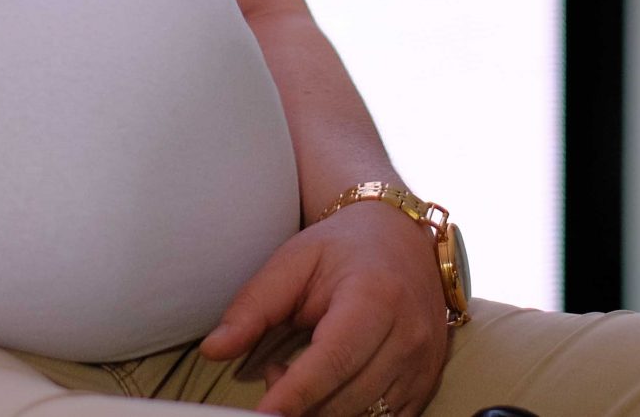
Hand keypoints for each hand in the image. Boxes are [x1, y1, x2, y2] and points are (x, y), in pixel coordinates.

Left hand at [197, 199, 452, 416]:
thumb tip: (213, 349)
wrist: (400, 240)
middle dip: (300, 403)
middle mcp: (409, 335)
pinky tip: (328, 386)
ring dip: (321, 410)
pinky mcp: (425, 385)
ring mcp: (422, 365)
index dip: (296, 393)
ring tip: (298, 372)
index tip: (264, 414)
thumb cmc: (341, 250)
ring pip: (366, 416)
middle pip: (348, 397)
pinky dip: (347, 414)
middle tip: (271, 370)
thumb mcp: (292, 262)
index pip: (334, 359)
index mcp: (376, 297)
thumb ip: (253, 307)